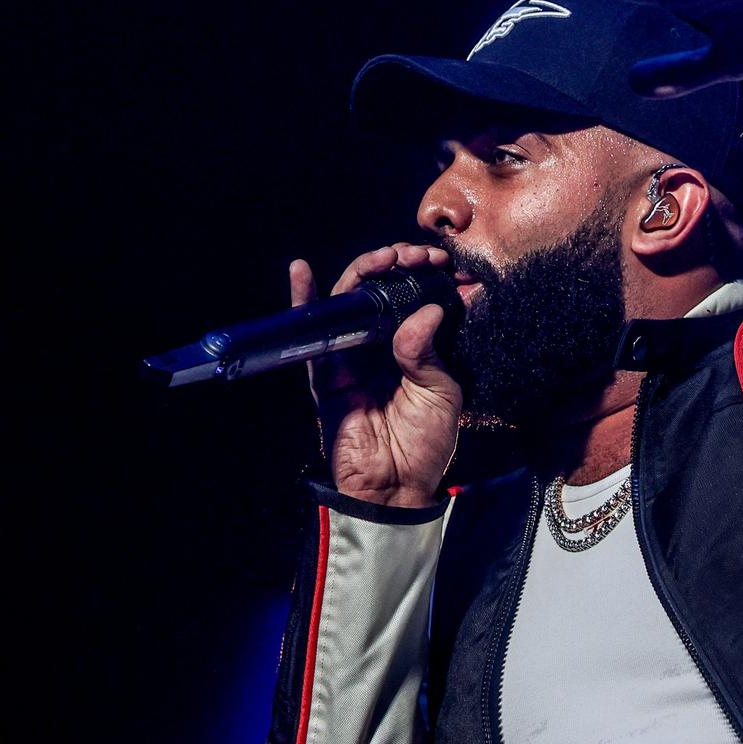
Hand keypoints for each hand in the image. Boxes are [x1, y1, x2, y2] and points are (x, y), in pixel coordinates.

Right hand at [289, 243, 462, 508]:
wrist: (395, 488)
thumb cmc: (424, 444)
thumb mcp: (440, 393)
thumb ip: (428, 352)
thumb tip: (426, 311)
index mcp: (412, 348)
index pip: (412, 297)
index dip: (420, 274)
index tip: (438, 260)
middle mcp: (380, 346)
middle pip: (378, 292)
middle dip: (393, 265)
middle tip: (410, 254)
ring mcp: (351, 357)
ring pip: (348, 304)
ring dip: (361, 273)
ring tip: (380, 258)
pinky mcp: (326, 373)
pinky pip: (312, 335)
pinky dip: (305, 301)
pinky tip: (302, 272)